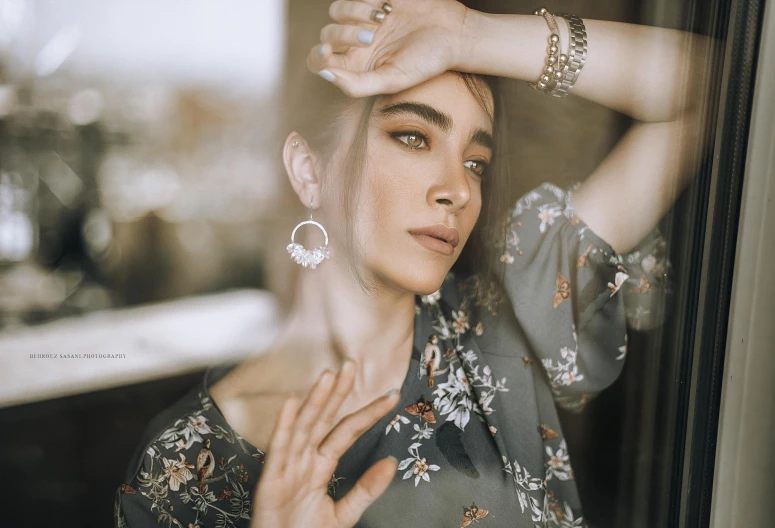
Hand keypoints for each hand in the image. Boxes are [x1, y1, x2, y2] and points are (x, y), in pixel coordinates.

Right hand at [249, 358, 401, 527]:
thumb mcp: (344, 514)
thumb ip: (366, 489)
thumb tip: (391, 463)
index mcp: (320, 467)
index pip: (347, 432)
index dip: (367, 413)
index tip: (391, 396)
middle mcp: (304, 461)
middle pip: (324, 420)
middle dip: (338, 393)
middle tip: (352, 364)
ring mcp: (287, 468)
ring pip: (304, 427)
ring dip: (316, 400)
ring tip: (330, 376)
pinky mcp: (271, 481)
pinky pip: (279, 449)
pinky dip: (284, 424)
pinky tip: (293, 402)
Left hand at [306, 0, 469, 97]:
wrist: (453, 33)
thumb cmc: (426, 61)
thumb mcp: (393, 80)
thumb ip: (358, 85)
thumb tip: (326, 75)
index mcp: (357, 67)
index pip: (319, 62)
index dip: (317, 55)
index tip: (329, 50)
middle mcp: (355, 43)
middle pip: (327, 34)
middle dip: (344, 34)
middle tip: (371, 36)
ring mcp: (363, 19)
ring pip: (336, 11)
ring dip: (355, 11)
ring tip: (382, 17)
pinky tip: (388, 5)